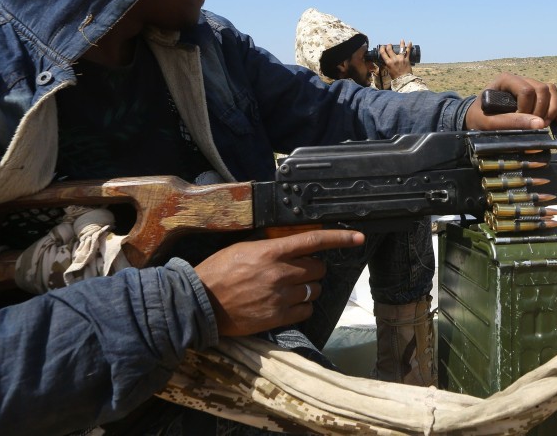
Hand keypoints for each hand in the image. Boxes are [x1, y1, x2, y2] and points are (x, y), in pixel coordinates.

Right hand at [194, 229, 364, 336]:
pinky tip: (289, 303)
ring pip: (314, 290)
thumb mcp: (243, 248)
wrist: (198, 303)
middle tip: (300, 270)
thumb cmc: (218, 272)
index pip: (314, 241)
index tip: (358, 237)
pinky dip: (302, 307)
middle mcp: (280, 273)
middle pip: (318, 268)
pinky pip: (305, 311)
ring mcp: (280, 297)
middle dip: (314, 268)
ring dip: (308, 288)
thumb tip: (292, 244)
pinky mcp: (277, 318)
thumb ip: (271, 246)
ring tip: (290, 288)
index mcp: (271, 252)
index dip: (340, 238)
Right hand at [379, 40, 413, 79]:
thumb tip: (386, 61)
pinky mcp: (407, 59)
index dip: (382, 48)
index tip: (382, 47)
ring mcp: (401, 58)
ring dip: (401, 43)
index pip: (383, 53)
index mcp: (388, 63)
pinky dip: (409, 46)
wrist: (404, 80)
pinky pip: (408, 51)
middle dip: (389, 46)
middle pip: (390, 49)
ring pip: (400, 48)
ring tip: (401, 40)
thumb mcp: (389, 70)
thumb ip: (388, 65)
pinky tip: (410, 42)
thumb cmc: (396, 77)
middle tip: (389, 44)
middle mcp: (394, 59)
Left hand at [463, 72, 556, 130]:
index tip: (518, 122)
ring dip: (552, 110)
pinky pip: (554, 97)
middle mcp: (520, 79)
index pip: (526, 90)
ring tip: (544, 125)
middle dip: (542, 111)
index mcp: (506, 80)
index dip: (527, 109)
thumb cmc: (479, 118)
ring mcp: (530, 86)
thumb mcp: (488, 122)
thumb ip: (510, 122)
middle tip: (534, 127)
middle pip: (542, 89)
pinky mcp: (536, 96)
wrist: (477, 119)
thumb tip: (539, 124)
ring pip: (551, 90)